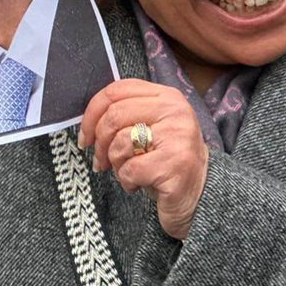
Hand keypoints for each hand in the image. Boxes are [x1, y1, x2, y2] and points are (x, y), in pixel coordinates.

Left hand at [79, 78, 209, 239]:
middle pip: (114, 115)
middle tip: (100, 161)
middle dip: (99, 143)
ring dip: (115, 164)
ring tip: (129, 173)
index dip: (92, 112)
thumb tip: (87, 121)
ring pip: (120, 143)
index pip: (118, 90)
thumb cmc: (166, 161)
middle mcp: (175, 111)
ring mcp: (178, 137)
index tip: (85, 136)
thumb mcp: (151, 128)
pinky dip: (126, 182)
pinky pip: (130, 170)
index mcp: (167, 96)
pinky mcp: (175, 165)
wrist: (200, 195)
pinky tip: (139, 185)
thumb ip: (126, 115)